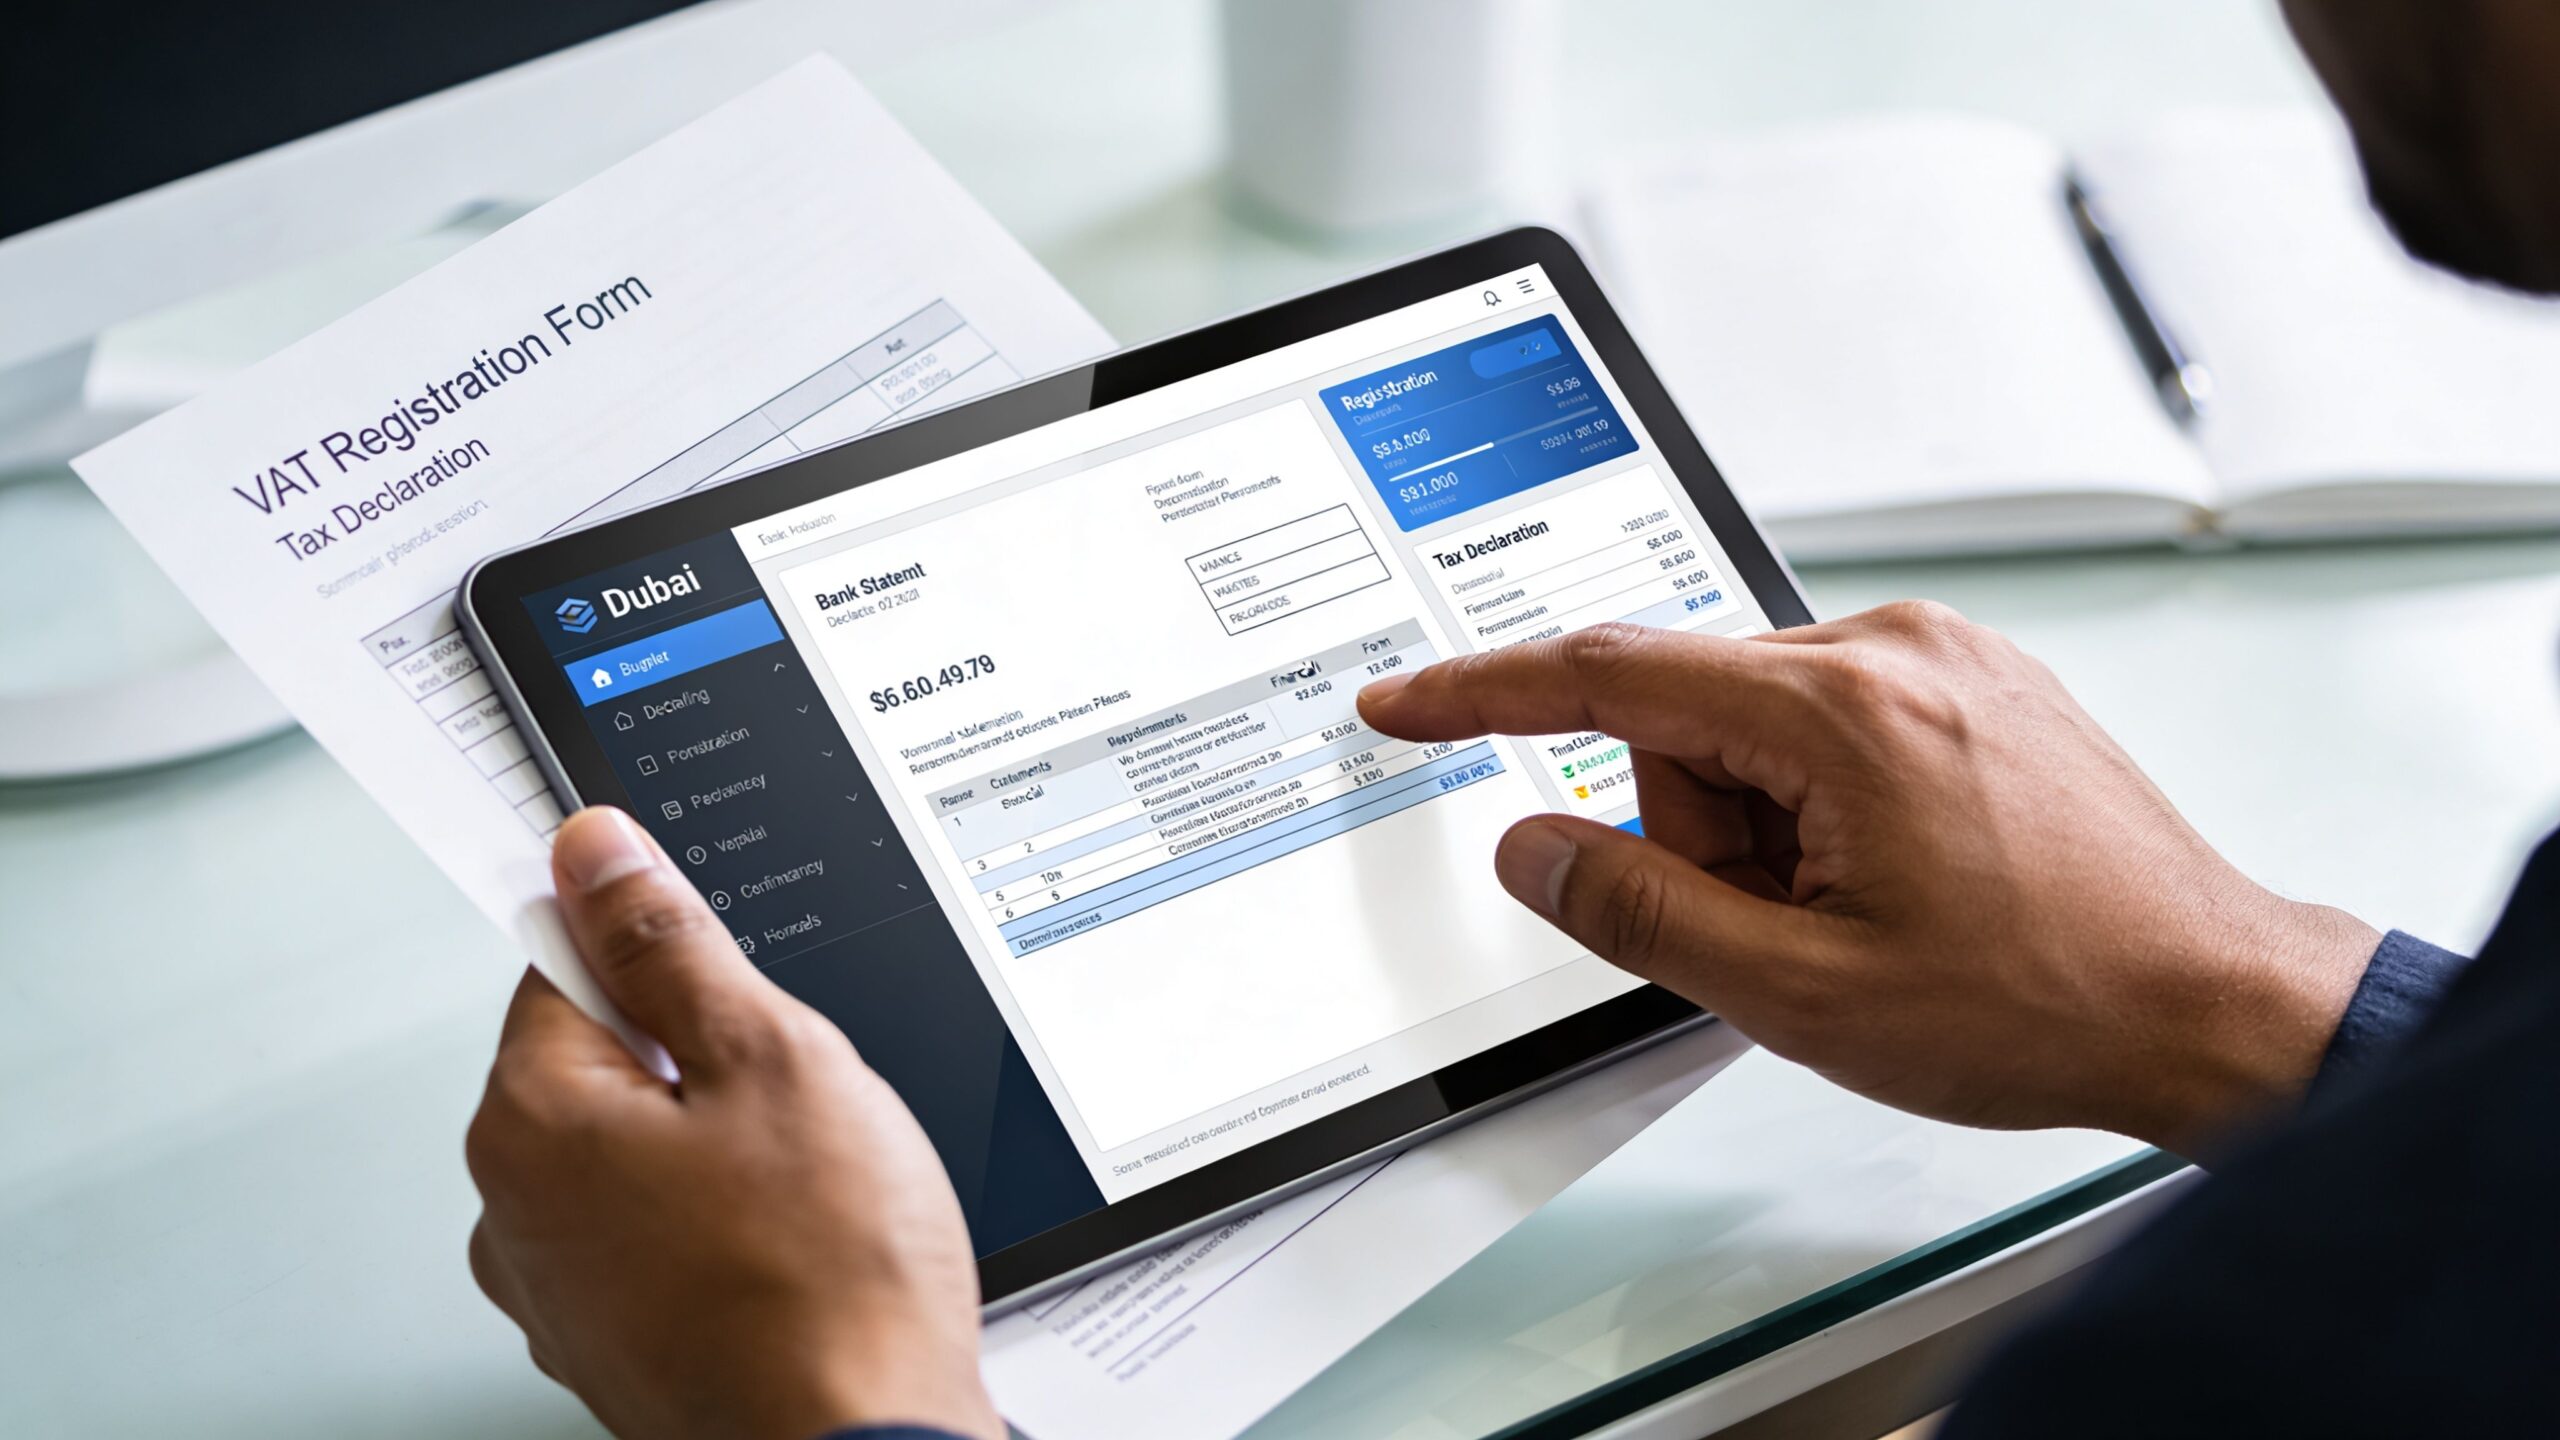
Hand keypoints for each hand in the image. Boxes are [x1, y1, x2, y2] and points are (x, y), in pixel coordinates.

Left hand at [465, 807, 997, 1439]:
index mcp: (530, 1121)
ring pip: (642, 1155)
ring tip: (810, 1185)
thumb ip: (671, 944)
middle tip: (796, 1092)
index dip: (657, 944)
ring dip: (719, 1145)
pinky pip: (663, 1239)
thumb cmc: (827, 1279)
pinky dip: (726, 1227)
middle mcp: (516, 1213)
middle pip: (604, 1062)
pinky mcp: (617, 1349)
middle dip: (703, 1057)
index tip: (713, 953)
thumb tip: (597, 854)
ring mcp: (563, 1294)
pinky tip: (799, 1245)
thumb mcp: (772, 1056)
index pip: (561, 963)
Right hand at [1359, 605, 2379, 1155]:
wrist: (2210, 1005)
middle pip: (1683, 716)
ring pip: (1752, 727)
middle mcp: (1891, 649)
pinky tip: (1892, 880)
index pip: (1607, 675)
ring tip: (1857, 913)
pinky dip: (1815, 806)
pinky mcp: (1970, 682)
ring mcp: (1941, 657)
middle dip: (1690, 831)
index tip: (1404, 703)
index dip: (1481, 695)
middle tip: (1779, 929)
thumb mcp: (1802, 992)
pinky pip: (1826, 726)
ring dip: (1760, 828)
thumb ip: (1640, 911)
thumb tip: (1532, 848)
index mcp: (1840, 707)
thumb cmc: (2043, 1001)